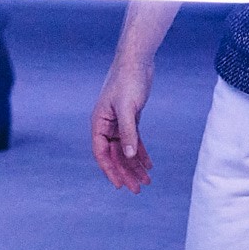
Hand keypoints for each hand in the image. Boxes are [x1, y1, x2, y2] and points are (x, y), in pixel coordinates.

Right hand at [91, 60, 154, 192]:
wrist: (136, 61)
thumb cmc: (127, 80)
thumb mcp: (127, 108)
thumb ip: (128, 132)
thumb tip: (129, 157)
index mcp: (99, 123)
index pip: (101, 153)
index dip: (110, 170)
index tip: (119, 186)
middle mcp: (106, 125)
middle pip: (115, 155)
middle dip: (126, 172)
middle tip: (138, 189)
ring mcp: (118, 123)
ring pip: (126, 150)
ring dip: (135, 165)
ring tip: (147, 181)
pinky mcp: (130, 119)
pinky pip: (134, 141)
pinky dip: (141, 153)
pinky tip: (149, 164)